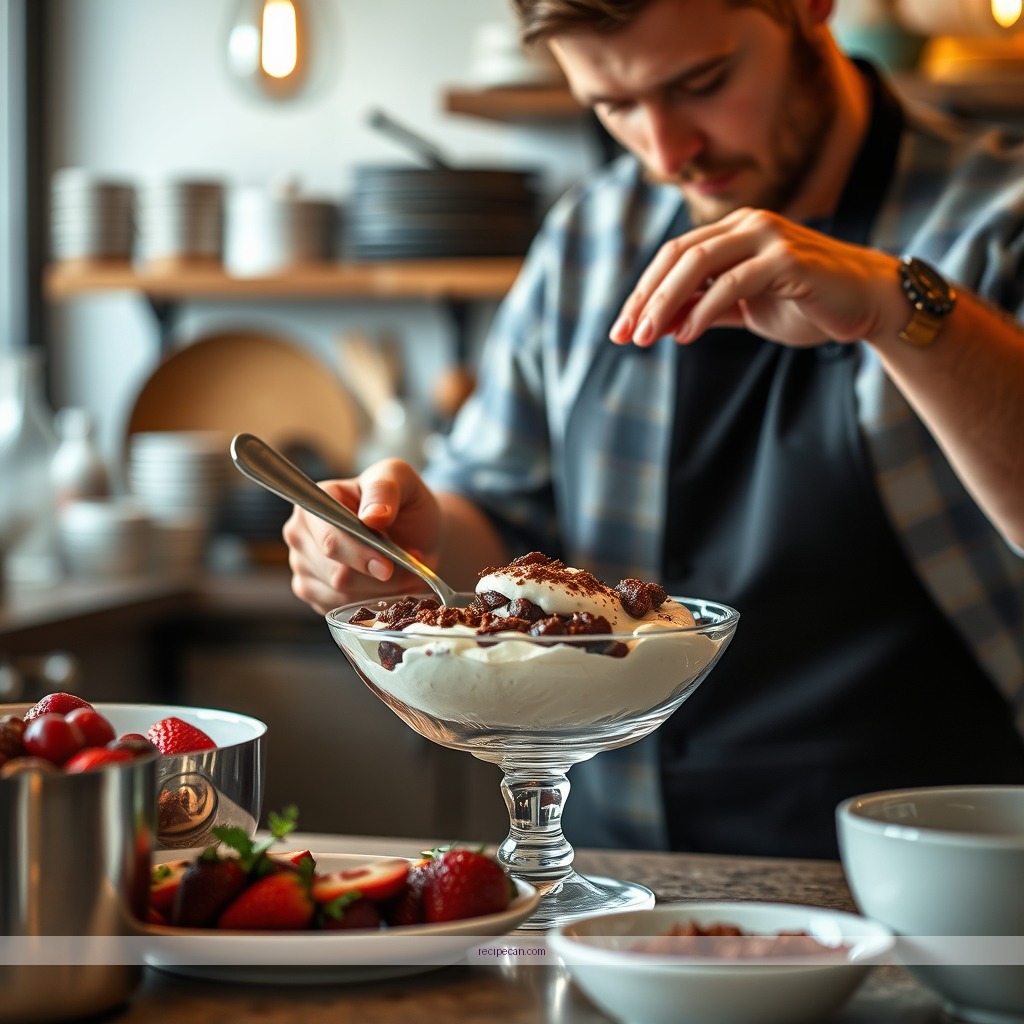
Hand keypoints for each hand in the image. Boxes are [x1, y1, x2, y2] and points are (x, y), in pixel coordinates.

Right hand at [282, 458, 442, 614]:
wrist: (414, 533)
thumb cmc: (403, 502)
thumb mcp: (401, 480)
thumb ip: (385, 490)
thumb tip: (372, 516)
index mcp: (315, 501)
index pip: (330, 539)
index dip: (360, 555)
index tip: (388, 566)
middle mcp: (300, 534)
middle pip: (336, 574)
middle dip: (380, 575)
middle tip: (411, 563)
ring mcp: (303, 566)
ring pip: (341, 596)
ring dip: (382, 590)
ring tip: (405, 571)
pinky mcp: (313, 593)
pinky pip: (341, 610)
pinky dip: (372, 603)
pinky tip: (389, 586)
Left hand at [609, 208, 897, 348]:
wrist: (869, 306)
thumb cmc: (808, 305)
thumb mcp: (745, 310)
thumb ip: (704, 309)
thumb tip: (657, 324)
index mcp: (734, 231)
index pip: (674, 256)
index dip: (642, 292)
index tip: (620, 330)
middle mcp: (748, 224)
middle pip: (678, 256)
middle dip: (645, 298)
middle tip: (623, 336)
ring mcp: (769, 236)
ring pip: (698, 263)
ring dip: (665, 303)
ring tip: (646, 337)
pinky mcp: (788, 258)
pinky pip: (732, 282)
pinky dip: (704, 309)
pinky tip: (685, 335)